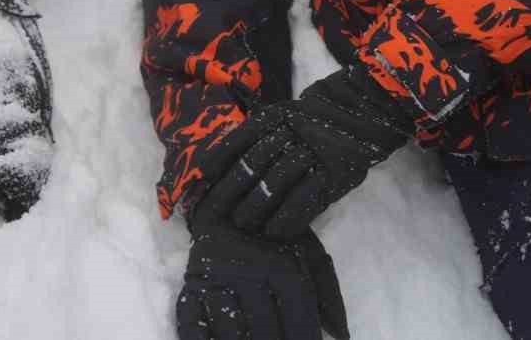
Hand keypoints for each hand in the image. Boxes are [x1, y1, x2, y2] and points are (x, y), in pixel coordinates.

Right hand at [176, 221, 348, 339]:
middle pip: (265, 327)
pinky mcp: (189, 285)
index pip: (296, 309)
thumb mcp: (307, 254)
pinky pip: (191, 324)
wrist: (228, 203)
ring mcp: (213, 278)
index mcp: (277, 259)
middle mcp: (244, 268)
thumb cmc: (274, 236)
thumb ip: (327, 293)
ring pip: (230, 332)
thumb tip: (341, 335)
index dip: (306, 334)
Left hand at [195, 67, 412, 240]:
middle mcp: (291, 132)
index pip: (241, 138)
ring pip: (276, 182)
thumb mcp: (286, 114)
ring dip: (256, 206)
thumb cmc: (314, 119)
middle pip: (254, 163)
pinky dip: (287, 216)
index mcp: (276, 116)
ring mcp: (312, 153)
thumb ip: (261, 134)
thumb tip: (226, 162)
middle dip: (233, 189)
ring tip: (242, 223)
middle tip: (217, 211)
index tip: (204, 177)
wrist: (360, 112)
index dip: (221, 158)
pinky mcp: (331, 174)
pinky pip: (305, 199)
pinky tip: (273, 230)